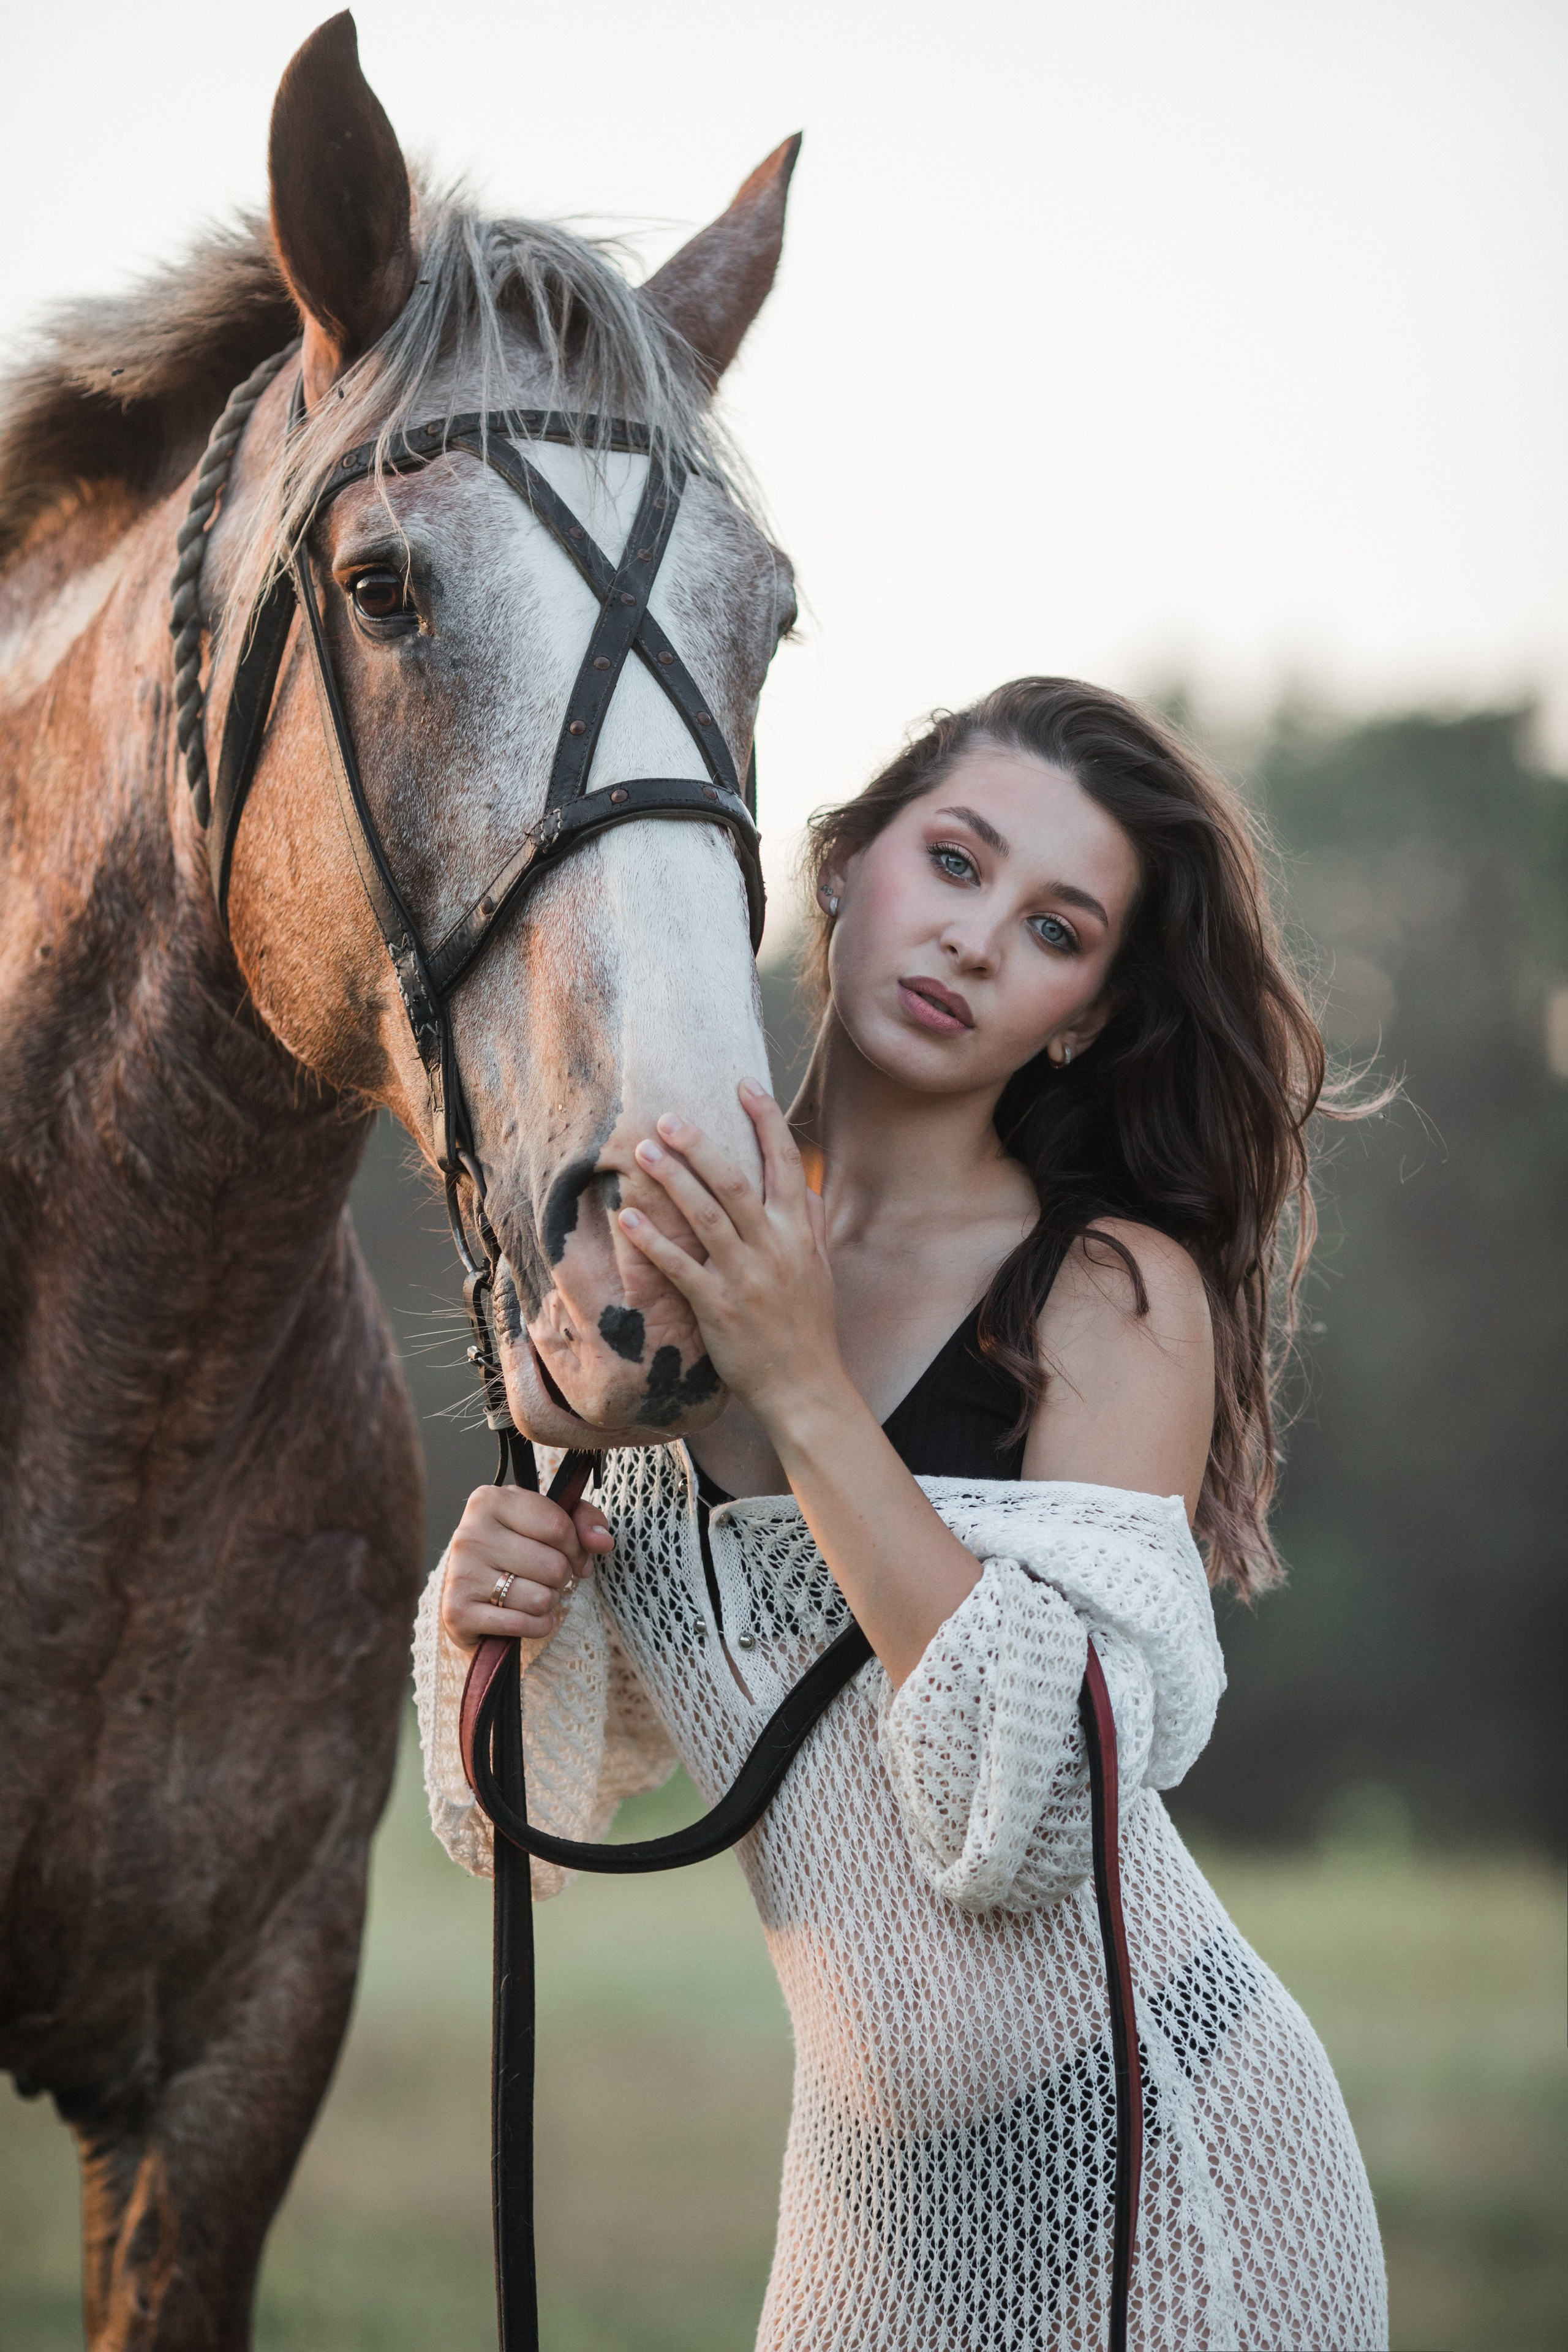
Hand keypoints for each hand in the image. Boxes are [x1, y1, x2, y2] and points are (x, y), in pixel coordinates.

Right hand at [440, 1484, 612, 1651]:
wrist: (472, 1594)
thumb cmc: (518, 1550)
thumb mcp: (550, 1522)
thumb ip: (584, 1520)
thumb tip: (603, 1541)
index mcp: (489, 1500)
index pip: (558, 1526)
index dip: (577, 1548)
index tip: (573, 1556)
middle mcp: (469, 1533)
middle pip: (553, 1566)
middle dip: (560, 1577)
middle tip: (545, 1577)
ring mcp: (460, 1573)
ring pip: (541, 1599)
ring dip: (547, 1603)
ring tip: (531, 1594)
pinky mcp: (457, 1612)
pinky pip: (524, 1625)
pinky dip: (536, 1626)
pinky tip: (524, 1616)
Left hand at [616, 1080, 843, 1434]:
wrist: (805, 1386)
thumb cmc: (809, 1327)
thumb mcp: (820, 1270)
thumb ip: (813, 1224)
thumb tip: (806, 1187)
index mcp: (799, 1233)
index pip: (785, 1163)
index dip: (765, 1120)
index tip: (745, 1084)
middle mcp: (774, 1247)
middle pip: (735, 1181)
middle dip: (700, 1145)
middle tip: (668, 1116)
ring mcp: (746, 1277)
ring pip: (706, 1215)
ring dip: (672, 1180)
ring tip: (643, 1151)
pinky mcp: (719, 1307)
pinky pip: (680, 1266)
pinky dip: (653, 1240)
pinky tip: (628, 1217)